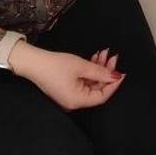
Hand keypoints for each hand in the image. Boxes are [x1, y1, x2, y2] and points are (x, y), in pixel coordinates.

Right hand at [9, 41, 123, 110]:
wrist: (33, 62)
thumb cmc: (55, 65)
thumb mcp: (81, 66)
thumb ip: (100, 72)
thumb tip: (116, 76)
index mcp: (77, 101)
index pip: (102, 96)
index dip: (114, 84)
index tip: (122, 71)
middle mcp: (74, 102)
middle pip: (97, 89)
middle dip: (106, 71)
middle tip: (113, 56)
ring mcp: (69, 96)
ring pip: (91, 83)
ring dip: (98, 68)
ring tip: (103, 52)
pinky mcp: (66, 89)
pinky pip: (83, 82)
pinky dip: (90, 70)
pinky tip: (94, 58)